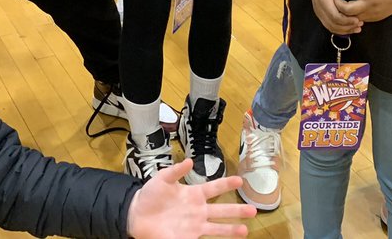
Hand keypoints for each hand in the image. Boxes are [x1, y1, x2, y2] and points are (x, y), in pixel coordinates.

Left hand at [126, 159, 254, 237]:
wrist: (137, 215)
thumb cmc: (150, 195)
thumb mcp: (162, 179)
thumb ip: (175, 171)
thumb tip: (190, 161)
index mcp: (194, 194)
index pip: (214, 188)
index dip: (226, 185)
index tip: (240, 181)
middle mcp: (198, 210)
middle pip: (221, 210)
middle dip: (237, 211)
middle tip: (253, 210)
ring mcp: (194, 226)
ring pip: (217, 228)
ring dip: (231, 229)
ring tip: (246, 230)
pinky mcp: (187, 238)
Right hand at [306, 0, 363, 35]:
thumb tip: (360, 3)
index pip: (335, 17)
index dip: (348, 21)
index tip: (358, 19)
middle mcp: (319, 7)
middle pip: (333, 25)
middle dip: (348, 27)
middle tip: (360, 24)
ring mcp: (318, 11)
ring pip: (331, 27)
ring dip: (344, 30)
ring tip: (356, 27)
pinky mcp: (319, 13)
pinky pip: (329, 25)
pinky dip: (339, 29)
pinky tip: (349, 27)